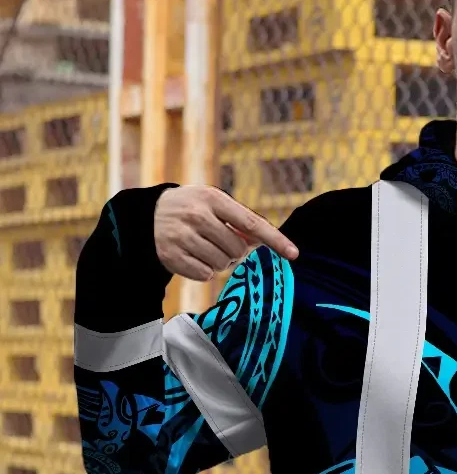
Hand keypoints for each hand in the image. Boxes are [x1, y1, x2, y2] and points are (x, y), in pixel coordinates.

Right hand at [153, 185, 298, 281]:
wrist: (145, 217)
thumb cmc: (191, 210)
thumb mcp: (212, 204)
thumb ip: (239, 220)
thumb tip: (263, 242)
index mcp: (212, 198)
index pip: (252, 222)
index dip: (275, 240)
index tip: (294, 254)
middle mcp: (196, 215)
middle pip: (238, 249)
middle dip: (234, 252)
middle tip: (218, 242)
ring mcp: (182, 236)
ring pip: (222, 264)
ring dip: (219, 262)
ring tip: (203, 247)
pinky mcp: (171, 256)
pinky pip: (205, 275)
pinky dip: (203, 271)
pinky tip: (191, 257)